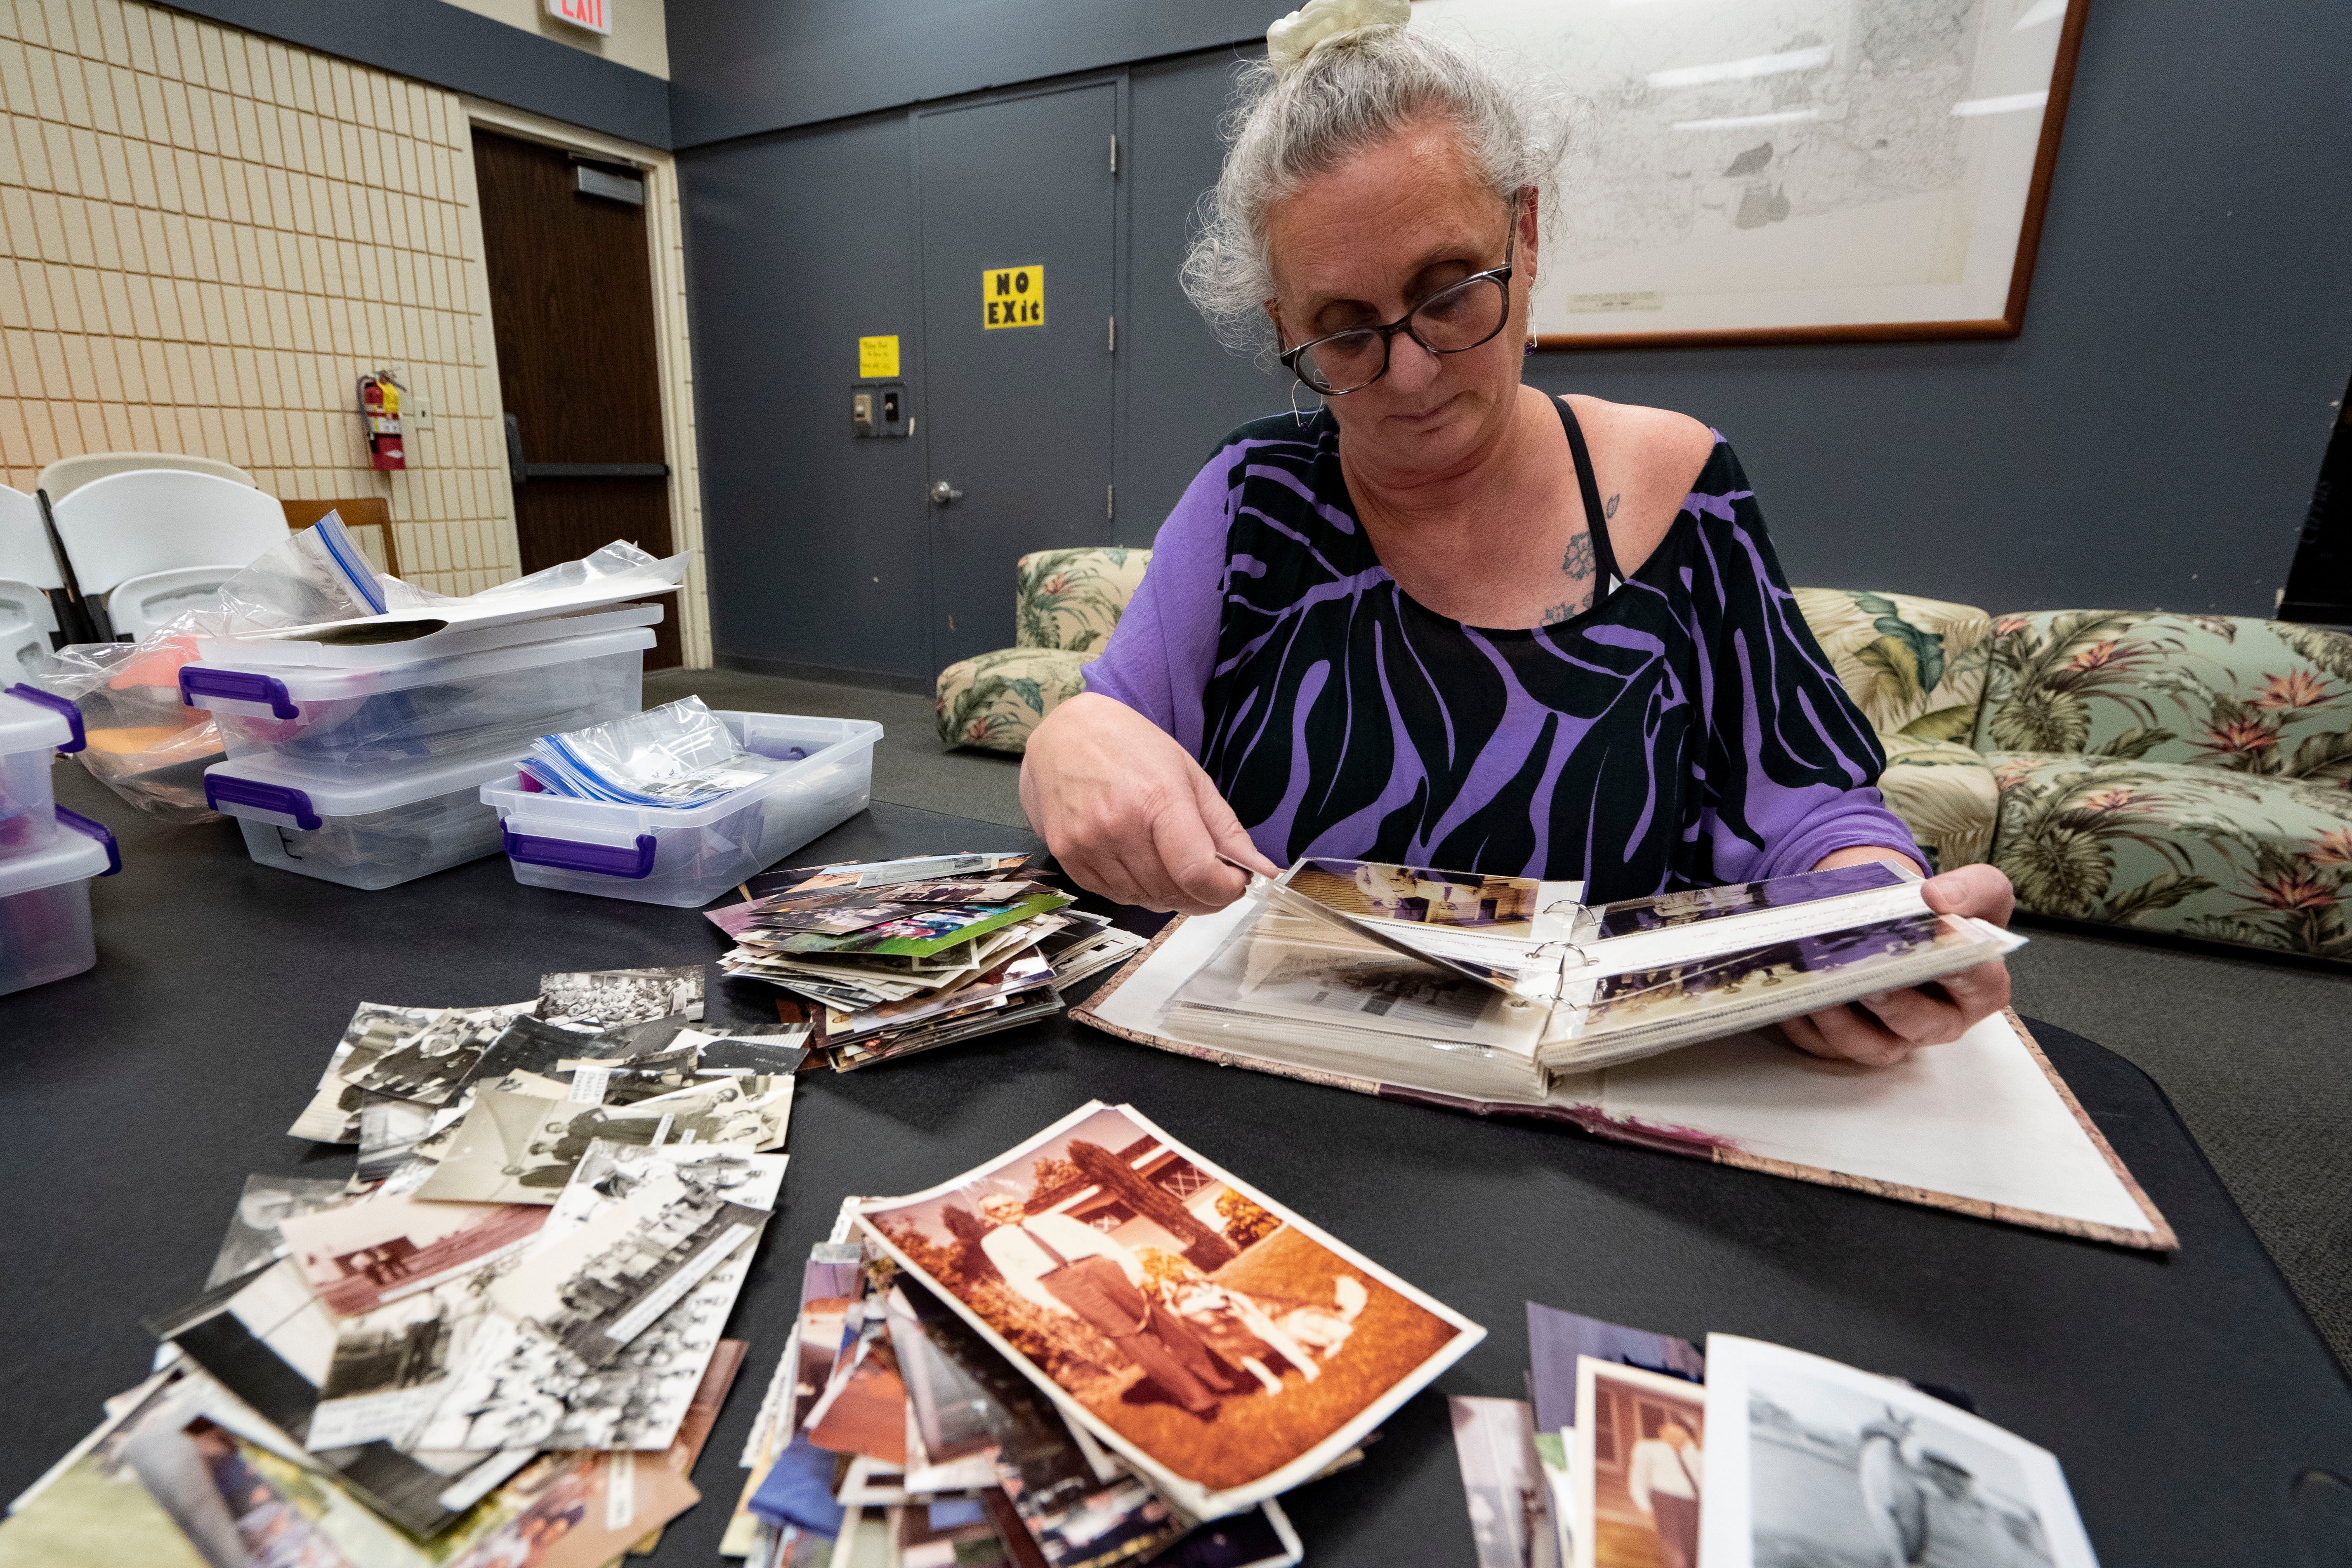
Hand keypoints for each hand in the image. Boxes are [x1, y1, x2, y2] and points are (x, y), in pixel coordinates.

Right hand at [1019, 693, 1281, 913]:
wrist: (1066, 735)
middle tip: (1212, 877)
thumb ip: (1227, 829)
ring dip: (1170, 894)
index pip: (1196, 872)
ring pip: (1145, 900)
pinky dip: (1137, 890)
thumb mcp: (1190, 775)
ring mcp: (1086, 844)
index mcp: (1156, 798)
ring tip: (1173, 864)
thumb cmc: (1131, 748)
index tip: (1235, 883)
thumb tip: (1264, 871)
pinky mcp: (1066, 858)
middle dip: (1203, 894)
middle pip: (1173, 892)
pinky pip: (1115, 897)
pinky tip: (1141, 863)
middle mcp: (1116, 825)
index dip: (1224, 890)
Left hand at [1779, 860, 2016, 1067]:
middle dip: (1893, 1002)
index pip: (1977, 982)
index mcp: (1978, 988)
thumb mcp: (1977, 891)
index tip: (1928, 941)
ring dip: (1841, 1021)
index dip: (1957, 966)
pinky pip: (1826, 1046)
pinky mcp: (1852, 1042)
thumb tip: (1938, 899)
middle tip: (1867, 977)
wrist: (1897, 920)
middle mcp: (1939, 1021)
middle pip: (1921, 1024)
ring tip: (1819, 989)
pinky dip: (1805, 1025)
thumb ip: (1974, 890)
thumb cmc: (1940, 914)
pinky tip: (1790, 998)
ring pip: (1871, 1045)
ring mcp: (1894, 1037)